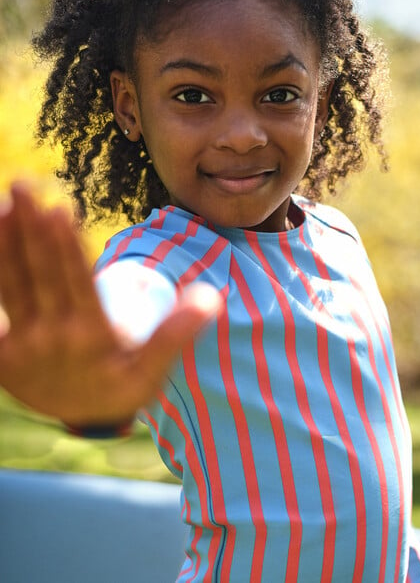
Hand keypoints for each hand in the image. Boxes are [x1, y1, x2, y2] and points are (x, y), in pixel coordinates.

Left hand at [0, 185, 221, 427]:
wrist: (80, 421)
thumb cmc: (122, 387)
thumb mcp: (153, 370)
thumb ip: (177, 333)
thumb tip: (211, 297)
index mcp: (92, 338)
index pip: (77, 284)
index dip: (65, 247)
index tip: (58, 209)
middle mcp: (51, 337)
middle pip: (38, 275)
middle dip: (30, 228)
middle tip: (24, 186)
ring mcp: (20, 344)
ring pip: (10, 284)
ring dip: (5, 242)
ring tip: (5, 203)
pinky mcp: (0, 350)